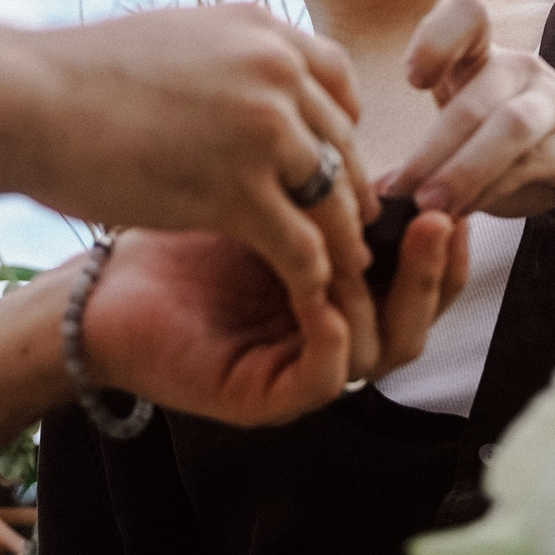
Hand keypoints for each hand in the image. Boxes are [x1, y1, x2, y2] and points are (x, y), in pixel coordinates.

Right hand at [18, 4, 375, 310]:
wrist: (24, 101)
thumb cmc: (80, 77)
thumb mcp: (176, 39)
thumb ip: (226, 58)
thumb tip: (243, 73)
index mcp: (263, 31)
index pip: (338, 82)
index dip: (342, 130)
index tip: (333, 165)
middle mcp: (276, 71)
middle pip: (344, 144)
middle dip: (350, 191)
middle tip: (356, 232)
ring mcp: (263, 131)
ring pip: (332, 199)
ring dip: (341, 241)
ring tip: (343, 277)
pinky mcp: (237, 191)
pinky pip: (300, 244)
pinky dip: (311, 275)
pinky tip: (307, 297)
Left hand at [83, 215, 468, 427]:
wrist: (103, 284)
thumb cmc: (181, 237)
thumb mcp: (272, 203)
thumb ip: (330, 194)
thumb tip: (391, 156)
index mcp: (344, 297)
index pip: (419, 283)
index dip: (444, 246)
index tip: (451, 197)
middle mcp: (331, 340)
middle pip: (414, 320)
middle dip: (436, 271)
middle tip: (441, 221)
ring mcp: (299, 372)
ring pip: (382, 351)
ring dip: (399, 297)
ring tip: (403, 245)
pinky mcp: (263, 399)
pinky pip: (323, 378)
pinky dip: (333, 337)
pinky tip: (327, 297)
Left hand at [379, 0, 554, 222]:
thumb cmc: (516, 143)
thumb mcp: (470, 131)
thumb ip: (428, 154)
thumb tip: (376, 190)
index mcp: (484, 55)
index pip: (466, 14)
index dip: (437, 37)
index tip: (413, 81)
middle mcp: (518, 68)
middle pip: (475, 97)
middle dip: (432, 149)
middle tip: (398, 192)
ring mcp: (552, 100)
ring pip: (508, 128)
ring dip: (464, 170)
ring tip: (430, 207)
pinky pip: (534, 162)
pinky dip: (495, 190)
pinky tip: (467, 213)